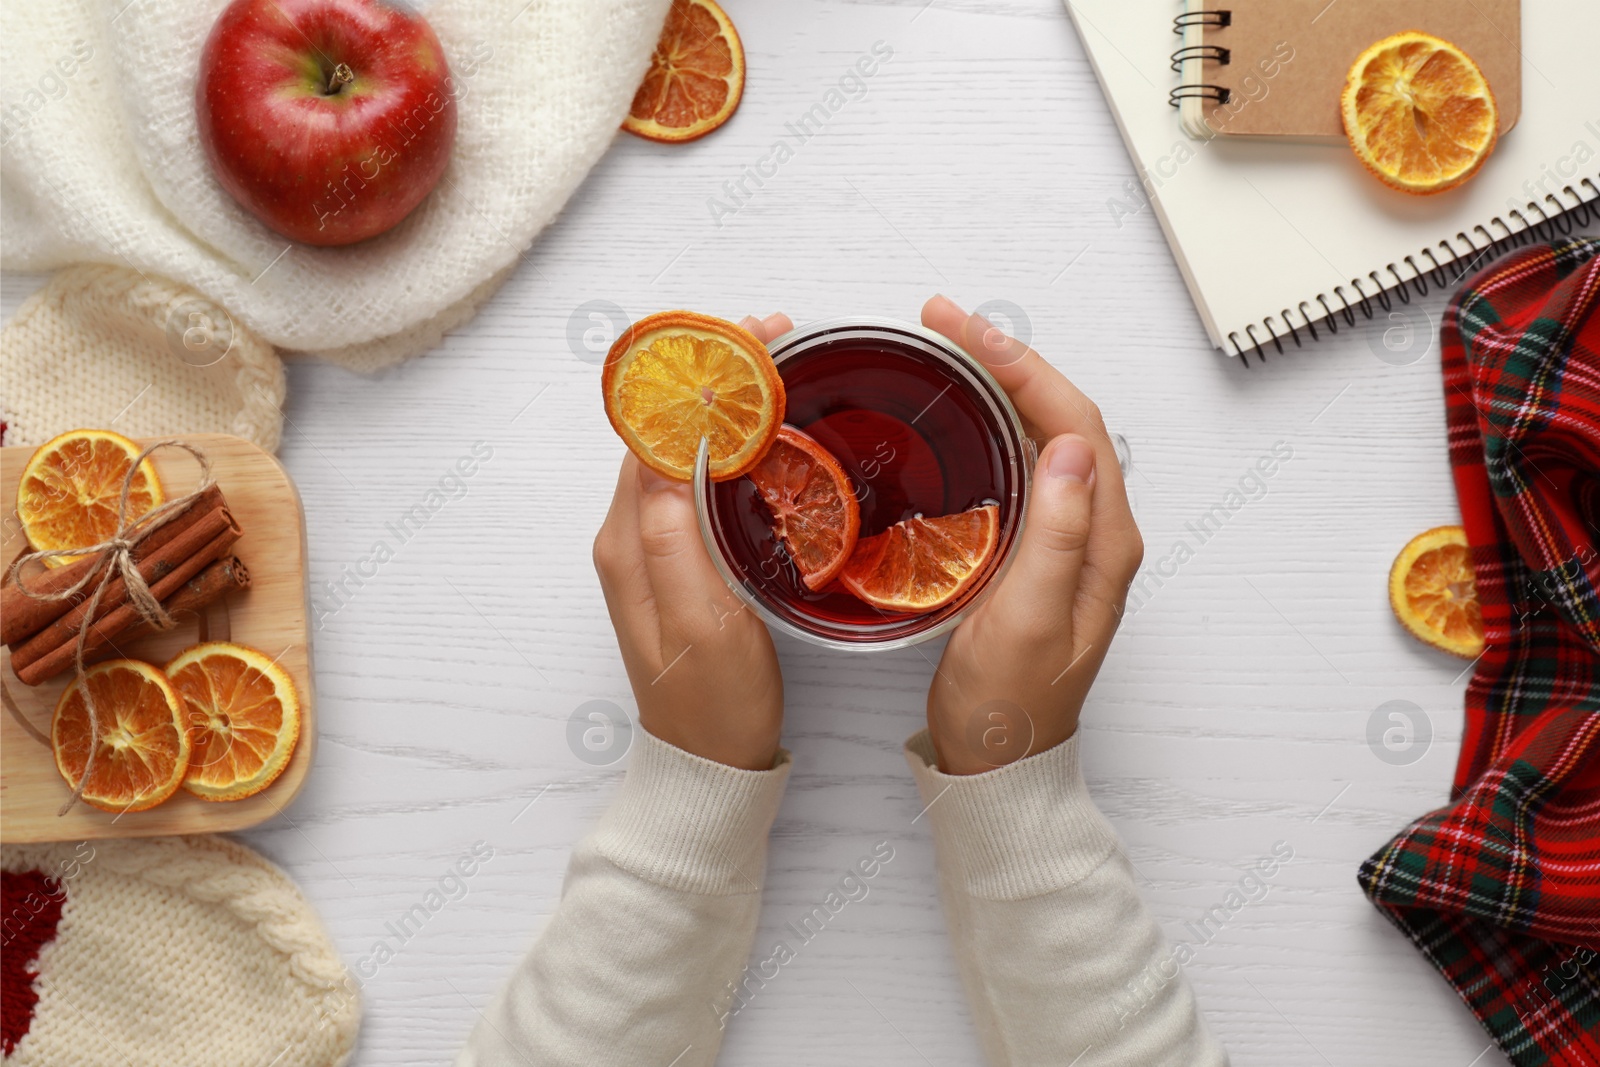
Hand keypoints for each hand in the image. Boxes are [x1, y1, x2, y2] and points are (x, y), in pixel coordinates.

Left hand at [591, 313, 794, 770]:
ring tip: (775, 375)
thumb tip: (667, 459)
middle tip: (776, 343)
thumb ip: (675, 542)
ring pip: (679, 456)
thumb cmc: (714, 702)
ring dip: (721, 409)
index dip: (699, 381)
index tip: (752, 343)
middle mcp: (628, 537)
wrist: (711, 763)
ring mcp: (648, 550)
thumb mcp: (702, 624)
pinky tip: (762, 442)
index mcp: (629, 542)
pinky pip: (692, 487)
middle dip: (713, 381)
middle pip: (663, 434)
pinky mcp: (674, 564)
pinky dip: (725, 449)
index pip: (654, 434)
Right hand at [918, 296, 1143, 773]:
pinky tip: (959, 416)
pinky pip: (1022, 466)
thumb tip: (1071, 448)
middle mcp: (1095, 532)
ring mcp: (1067, 540)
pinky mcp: (1036, 550)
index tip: (966, 332)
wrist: (998, 761)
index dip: (1022, 367)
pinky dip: (991, 424)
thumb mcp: (1027, 622)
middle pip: (1061, 416)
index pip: (1075, 424)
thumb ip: (1056, 537)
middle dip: (1006, 358)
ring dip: (999, 383)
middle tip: (943, 321)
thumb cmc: (1008, 705)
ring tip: (948, 347)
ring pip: (1042, 434)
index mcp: (1104, 542)